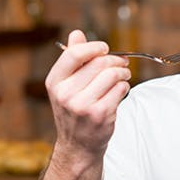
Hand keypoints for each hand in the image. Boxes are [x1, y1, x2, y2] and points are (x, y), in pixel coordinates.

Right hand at [45, 30, 130, 161]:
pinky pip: (120, 89)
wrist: (78, 145)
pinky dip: (124, 86)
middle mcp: (65, 93)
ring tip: (124, 75)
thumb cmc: (75, 110)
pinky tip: (120, 90)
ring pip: (112, 75)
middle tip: (123, 63)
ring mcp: (82, 105)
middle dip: (115, 60)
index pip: (74, 54)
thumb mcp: (66, 85)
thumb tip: (77, 33)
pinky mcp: (100, 114)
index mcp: (55, 82)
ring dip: (123, 72)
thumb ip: (72, 59)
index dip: (94, 47)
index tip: (104, 48)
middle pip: (99, 63)